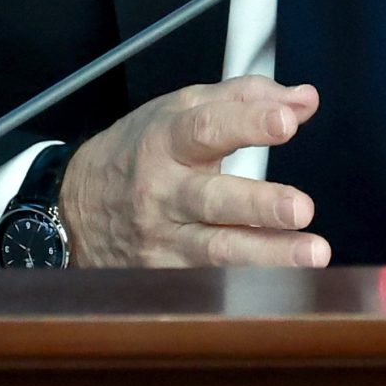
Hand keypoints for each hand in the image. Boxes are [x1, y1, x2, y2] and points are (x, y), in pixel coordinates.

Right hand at [59, 75, 329, 267]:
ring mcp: (162, 238)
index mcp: (166, 140)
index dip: (247, 123)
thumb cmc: (139, 151)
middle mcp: (163, 191)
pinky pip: (209, 282)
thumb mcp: (179, 109)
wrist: (74, 208)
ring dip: (267, 256)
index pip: (207, 128)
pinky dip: (246, 286)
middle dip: (258, 205)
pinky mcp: (164, 275)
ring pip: (215, 250)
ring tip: (312, 254)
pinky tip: (282, 286)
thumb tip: (304, 99)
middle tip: (301, 208)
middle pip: (212, 199)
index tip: (286, 121)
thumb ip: (245, 98)